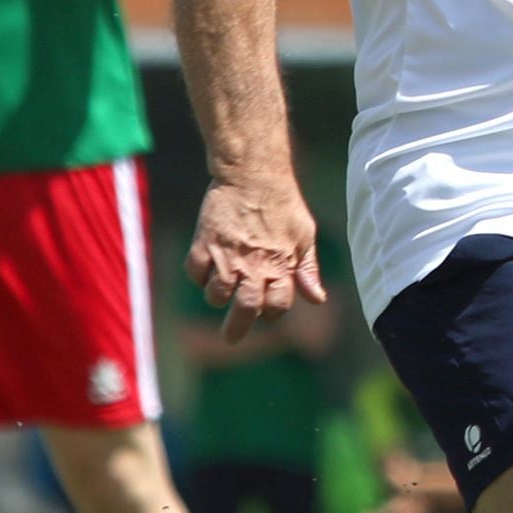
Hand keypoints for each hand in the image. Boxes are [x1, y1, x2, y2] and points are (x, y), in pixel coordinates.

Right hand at [190, 174, 325, 327]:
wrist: (253, 175)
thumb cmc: (284, 206)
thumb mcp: (305, 236)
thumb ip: (308, 270)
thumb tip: (317, 299)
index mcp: (280, 266)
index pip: (277, 306)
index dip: (272, 312)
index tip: (267, 308)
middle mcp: (253, 266)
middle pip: (245, 310)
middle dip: (236, 329)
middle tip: (231, 337)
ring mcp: (227, 256)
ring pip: (215, 296)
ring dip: (217, 298)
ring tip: (221, 289)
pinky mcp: (204, 243)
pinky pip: (195, 273)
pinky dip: (198, 276)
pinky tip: (206, 269)